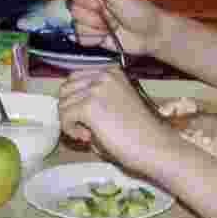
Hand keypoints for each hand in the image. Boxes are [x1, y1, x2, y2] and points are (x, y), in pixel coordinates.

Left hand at [58, 65, 178, 171]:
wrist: (154, 146)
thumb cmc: (137, 130)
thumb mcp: (114, 101)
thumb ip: (94, 96)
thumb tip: (66, 101)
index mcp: (111, 72)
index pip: (74, 78)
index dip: (75, 99)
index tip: (86, 116)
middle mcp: (103, 76)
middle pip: (65, 89)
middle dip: (69, 109)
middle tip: (84, 126)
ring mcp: (96, 89)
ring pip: (62, 104)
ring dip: (70, 121)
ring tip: (88, 133)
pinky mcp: (89, 106)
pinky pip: (64, 116)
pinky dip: (70, 130)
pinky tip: (86, 136)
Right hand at [66, 0, 162, 55]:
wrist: (151, 35)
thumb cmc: (140, 11)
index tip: (97, 2)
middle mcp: (90, 5)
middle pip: (72, 8)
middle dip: (91, 15)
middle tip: (109, 16)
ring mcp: (90, 21)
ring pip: (75, 25)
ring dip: (94, 28)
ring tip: (111, 27)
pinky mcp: (91, 37)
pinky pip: (79, 39)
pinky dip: (93, 39)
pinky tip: (106, 36)